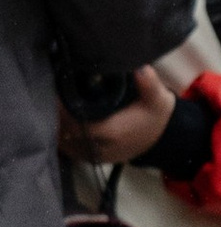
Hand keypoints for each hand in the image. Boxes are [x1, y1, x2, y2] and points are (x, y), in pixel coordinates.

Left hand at [58, 65, 174, 163]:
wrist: (163, 139)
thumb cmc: (156, 116)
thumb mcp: (158, 98)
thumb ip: (149, 83)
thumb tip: (140, 68)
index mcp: (110, 131)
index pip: (75, 122)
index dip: (61, 108)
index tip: (55, 91)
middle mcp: (99, 147)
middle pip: (66, 132)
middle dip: (57, 115)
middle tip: (51, 95)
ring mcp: (95, 155)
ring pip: (66, 143)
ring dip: (58, 127)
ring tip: (53, 108)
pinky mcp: (94, 158)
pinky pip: (70, 150)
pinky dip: (63, 137)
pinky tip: (60, 123)